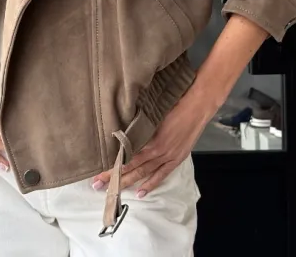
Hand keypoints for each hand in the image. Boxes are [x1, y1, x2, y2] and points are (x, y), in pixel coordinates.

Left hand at [91, 84, 215, 197]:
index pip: (125, 155)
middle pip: (131, 166)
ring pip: (144, 173)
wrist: (198, 106)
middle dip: (113, 177)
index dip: (111, 164)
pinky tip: (141, 192)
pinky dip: (151, 184)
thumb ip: (138, 123)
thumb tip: (122, 130)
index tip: (97, 170)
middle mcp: (157, 150)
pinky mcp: (176, 158)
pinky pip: (161, 174)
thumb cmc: (175, 103)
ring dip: (128, 182)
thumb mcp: (153, 111)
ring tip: (113, 191)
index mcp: (149, 137)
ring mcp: (167, 156)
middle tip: (97, 185)